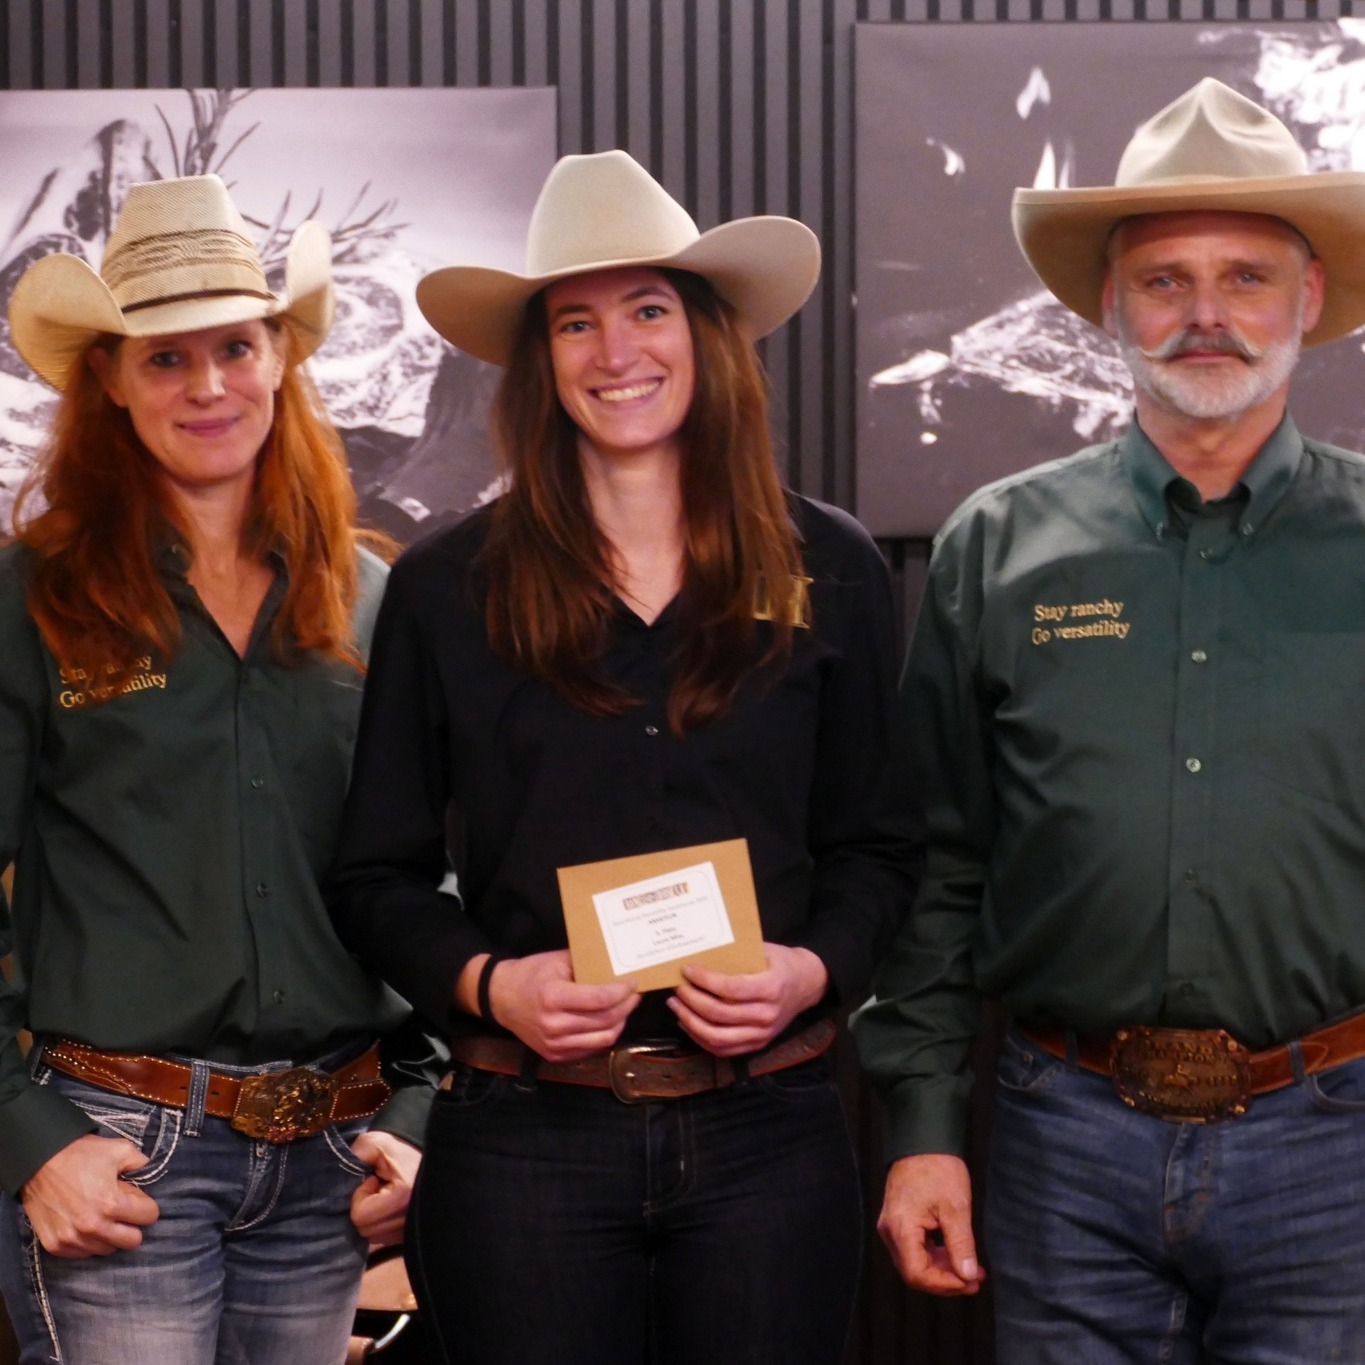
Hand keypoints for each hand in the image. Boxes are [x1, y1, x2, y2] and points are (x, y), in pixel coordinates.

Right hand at [21, 1134, 160, 1258]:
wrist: (38, 1162)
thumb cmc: (81, 1154)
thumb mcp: (120, 1149)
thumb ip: (141, 1163)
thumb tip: (149, 1174)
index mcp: (112, 1203)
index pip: (149, 1216)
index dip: (146, 1205)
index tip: (137, 1198)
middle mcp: (93, 1226)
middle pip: (132, 1241)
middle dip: (133, 1225)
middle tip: (124, 1212)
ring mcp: (72, 1239)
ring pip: (108, 1249)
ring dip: (111, 1235)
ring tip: (103, 1216)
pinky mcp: (55, 1246)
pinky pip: (83, 1254)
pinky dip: (89, 1242)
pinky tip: (86, 1225)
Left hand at [348, 1130, 421, 1247]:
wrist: (431, 1158)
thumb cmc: (401, 1151)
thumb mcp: (377, 1143)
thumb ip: (357, 1154)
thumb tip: (343, 1174)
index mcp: (402, 1197)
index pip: (360, 1215)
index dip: (360, 1196)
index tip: (373, 1180)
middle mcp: (410, 1219)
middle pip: (365, 1230)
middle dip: (364, 1209)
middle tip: (377, 1189)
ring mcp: (412, 1230)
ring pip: (374, 1238)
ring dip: (372, 1219)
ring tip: (384, 1198)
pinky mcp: (412, 1235)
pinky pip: (385, 1240)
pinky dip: (382, 1225)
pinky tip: (390, 1209)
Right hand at [481, 950, 640, 1061]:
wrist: (501, 999)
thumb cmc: (530, 974)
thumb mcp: (556, 960)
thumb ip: (586, 963)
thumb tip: (617, 964)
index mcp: (553, 997)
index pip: (600, 999)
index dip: (622, 991)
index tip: (634, 982)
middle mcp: (554, 1025)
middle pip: (606, 1020)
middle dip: (627, 1006)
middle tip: (635, 994)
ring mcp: (554, 1045)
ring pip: (603, 1038)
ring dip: (620, 1022)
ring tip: (625, 1008)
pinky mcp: (555, 1056)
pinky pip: (591, 1048)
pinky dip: (605, 1035)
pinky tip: (609, 1021)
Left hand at [667, 943, 827, 1055]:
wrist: (806, 985)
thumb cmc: (781, 963)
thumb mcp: (765, 950)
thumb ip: (737, 954)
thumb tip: (700, 953)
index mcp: (771, 987)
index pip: (731, 988)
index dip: (705, 980)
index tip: (687, 970)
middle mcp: (767, 1014)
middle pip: (720, 1014)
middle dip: (691, 1000)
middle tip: (677, 988)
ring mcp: (762, 1034)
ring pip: (717, 1037)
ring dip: (691, 1022)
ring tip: (676, 1006)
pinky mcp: (757, 1045)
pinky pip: (723, 1049)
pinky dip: (700, 1038)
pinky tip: (687, 1023)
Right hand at [877, 1154, 984, 1295]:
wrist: (922, 1139)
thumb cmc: (938, 1169)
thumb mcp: (956, 1207)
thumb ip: (961, 1245)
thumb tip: (967, 1276)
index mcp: (900, 1229)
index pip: (917, 1274)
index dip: (944, 1284)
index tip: (970, 1282)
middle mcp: (890, 1232)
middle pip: (914, 1272)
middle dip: (946, 1280)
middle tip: (975, 1279)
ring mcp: (892, 1226)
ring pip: (914, 1262)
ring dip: (942, 1270)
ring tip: (971, 1269)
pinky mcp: (899, 1220)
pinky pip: (914, 1249)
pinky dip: (935, 1256)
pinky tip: (955, 1254)